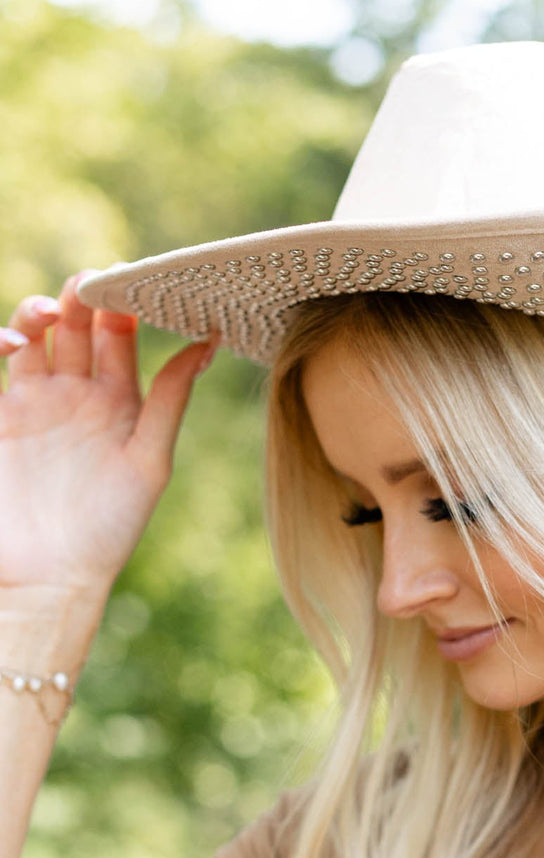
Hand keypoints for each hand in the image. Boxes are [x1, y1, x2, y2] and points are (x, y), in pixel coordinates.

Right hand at [0, 272, 218, 597]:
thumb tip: (209, 341)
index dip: (124, 303)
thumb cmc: (108, 528)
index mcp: (120, 403)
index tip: (131, 280)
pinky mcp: (0, 417)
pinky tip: (14, 344)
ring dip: (40, 312)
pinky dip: (1, 342)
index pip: (121, 335)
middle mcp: (78, 396)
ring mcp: (35, 403)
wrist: (47, 576)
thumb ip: (172, 399)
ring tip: (54, 309)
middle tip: (89, 281)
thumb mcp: (149, 461)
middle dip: (81, 296)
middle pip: (77, 326)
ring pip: (35, 337)